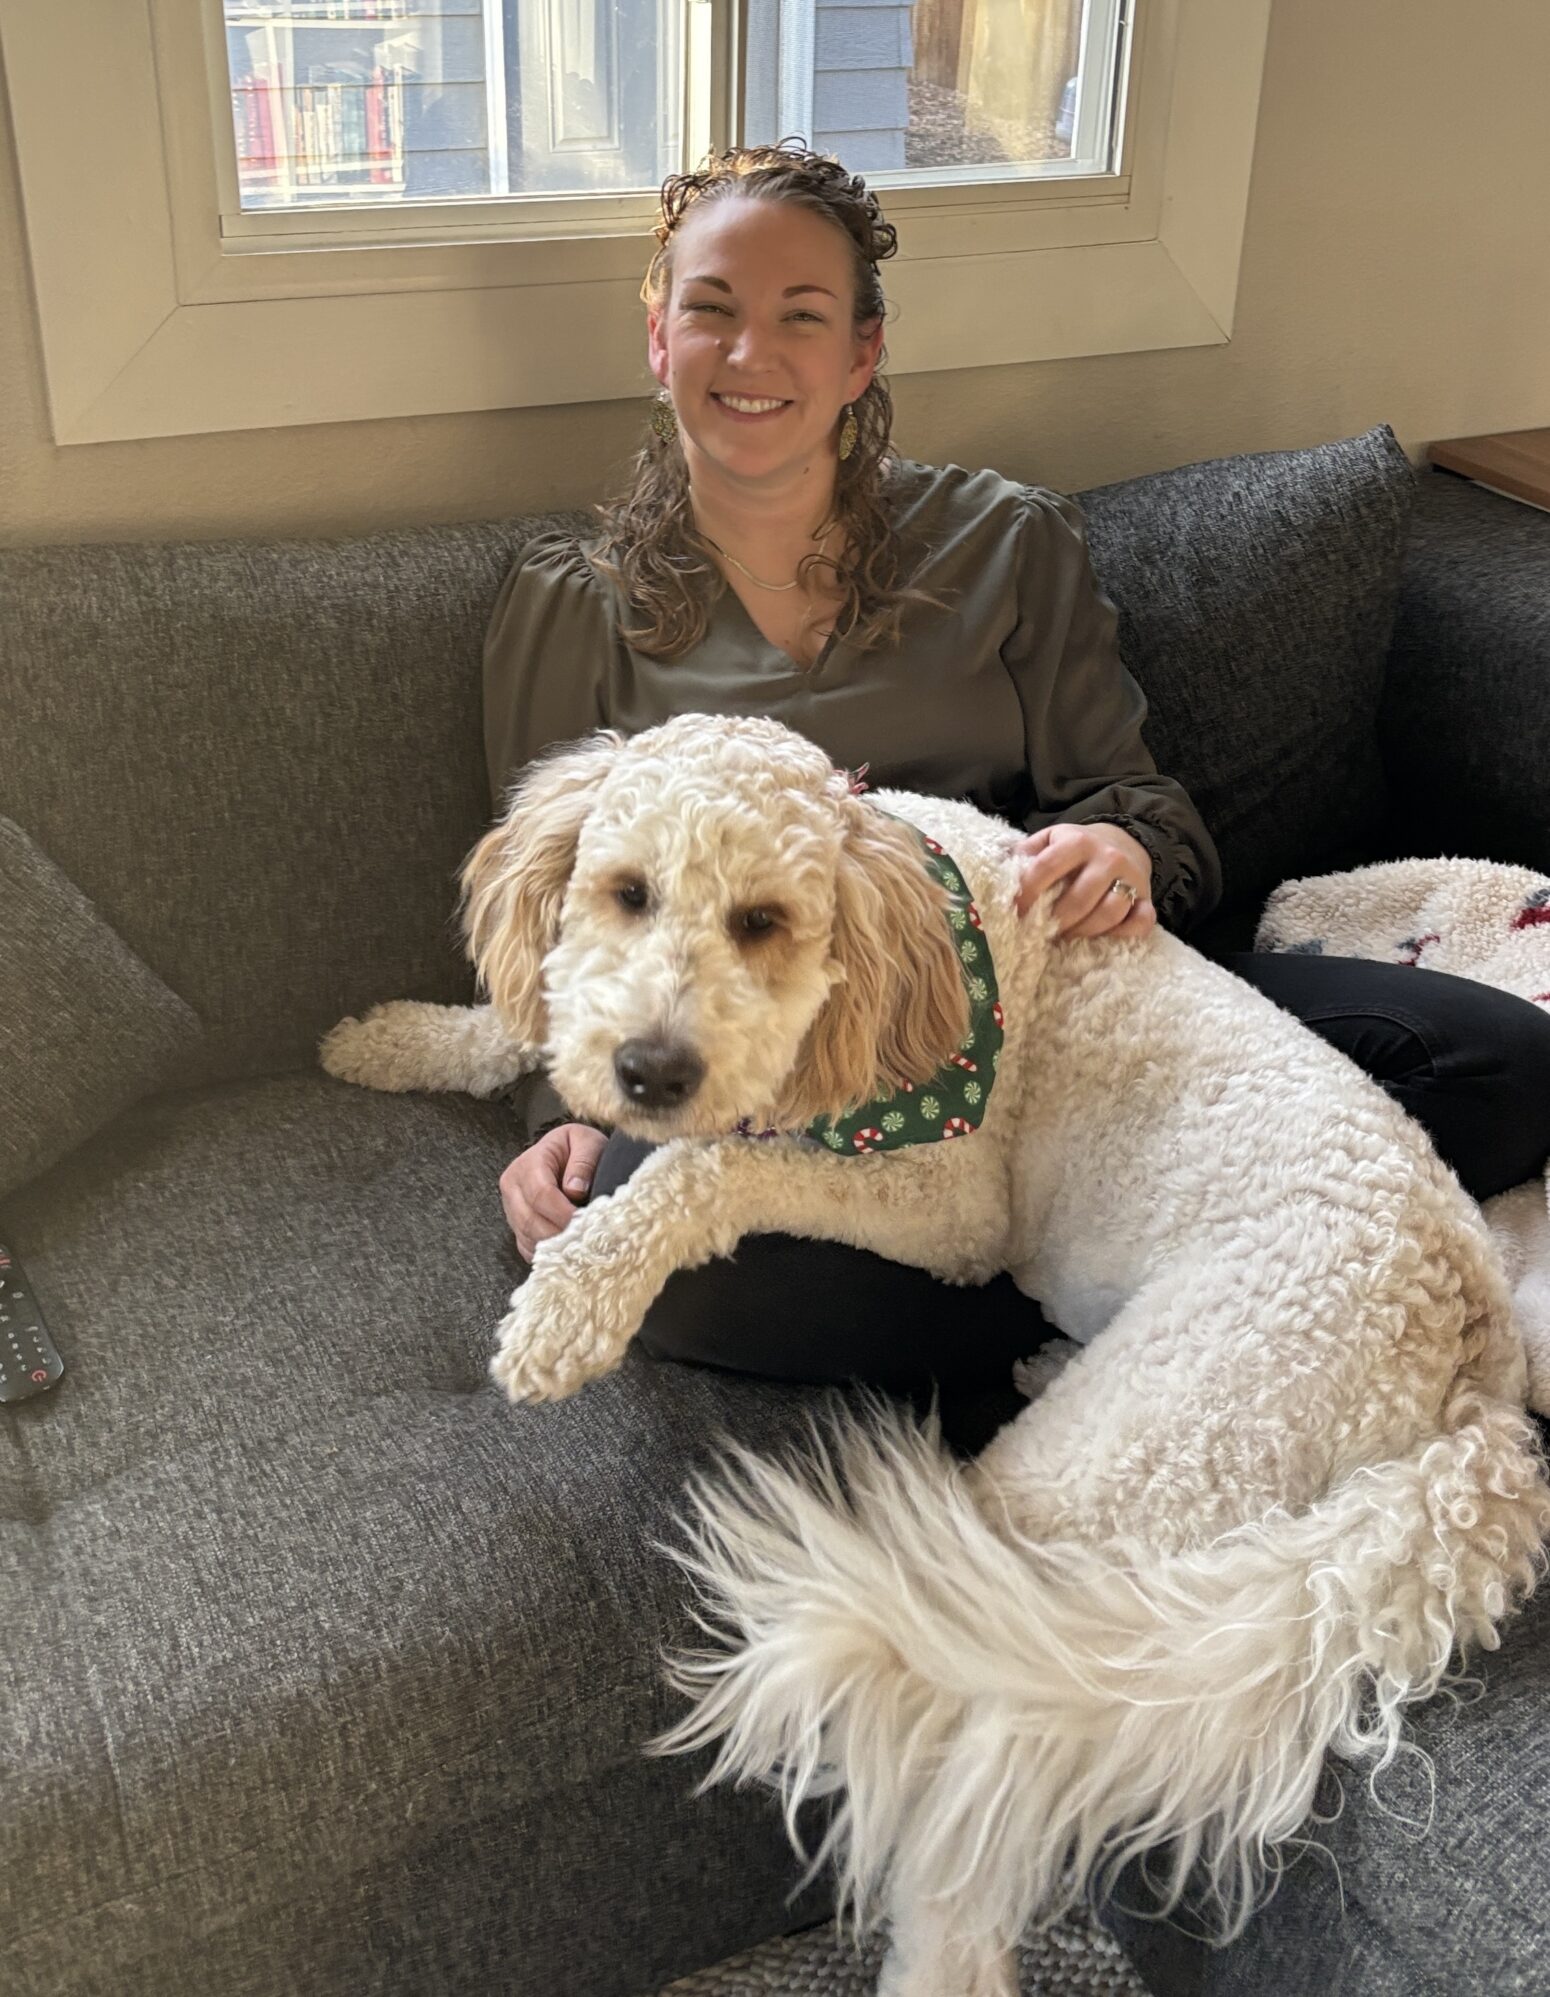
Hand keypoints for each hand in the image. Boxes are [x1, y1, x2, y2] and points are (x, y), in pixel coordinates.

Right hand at [500, 1123, 608, 1261]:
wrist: (567, 1154)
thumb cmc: (578, 1148)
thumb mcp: (587, 1142)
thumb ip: (583, 1162)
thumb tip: (575, 1190)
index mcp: (528, 1163)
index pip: (540, 1194)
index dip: (562, 1212)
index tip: (585, 1222)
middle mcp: (512, 1186)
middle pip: (530, 1220)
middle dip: (559, 1233)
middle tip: (585, 1240)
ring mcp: (511, 1208)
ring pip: (527, 1236)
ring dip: (554, 1246)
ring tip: (579, 1245)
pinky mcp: (517, 1226)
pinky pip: (527, 1247)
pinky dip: (547, 1253)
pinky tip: (567, 1250)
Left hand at [1013, 822, 1156, 941]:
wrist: (1121, 841)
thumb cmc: (1075, 848)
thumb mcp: (1049, 841)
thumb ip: (1025, 854)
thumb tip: (996, 875)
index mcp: (1077, 841)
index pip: (1046, 868)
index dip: (1027, 894)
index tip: (1017, 913)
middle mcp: (1107, 857)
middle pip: (1080, 898)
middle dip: (1057, 921)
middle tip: (1043, 932)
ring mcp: (1131, 878)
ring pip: (1110, 912)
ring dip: (1085, 931)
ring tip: (1068, 936)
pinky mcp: (1147, 897)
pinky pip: (1141, 922)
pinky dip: (1124, 933)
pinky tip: (1105, 937)